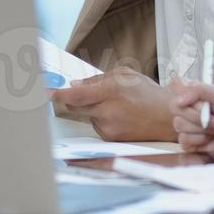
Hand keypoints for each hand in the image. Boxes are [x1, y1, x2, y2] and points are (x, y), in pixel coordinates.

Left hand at [52, 67, 175, 141]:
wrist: (167, 118)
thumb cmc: (148, 94)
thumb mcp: (125, 75)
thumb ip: (98, 79)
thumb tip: (75, 85)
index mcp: (111, 90)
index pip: (76, 94)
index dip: (57, 94)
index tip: (45, 92)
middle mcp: (107, 110)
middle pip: (75, 106)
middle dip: (71, 99)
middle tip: (76, 93)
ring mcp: (108, 126)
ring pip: (86, 114)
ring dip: (92, 108)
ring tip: (116, 105)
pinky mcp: (110, 137)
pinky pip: (96, 125)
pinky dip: (101, 118)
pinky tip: (118, 116)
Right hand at [170, 81, 213, 160]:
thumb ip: (199, 90)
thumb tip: (179, 99)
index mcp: (195, 93)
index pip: (175, 85)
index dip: (181, 92)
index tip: (196, 100)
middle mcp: (189, 108)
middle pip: (174, 107)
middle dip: (195, 115)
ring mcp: (188, 126)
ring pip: (179, 125)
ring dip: (200, 129)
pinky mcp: (190, 143)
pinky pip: (183, 141)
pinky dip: (199, 140)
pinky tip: (210, 140)